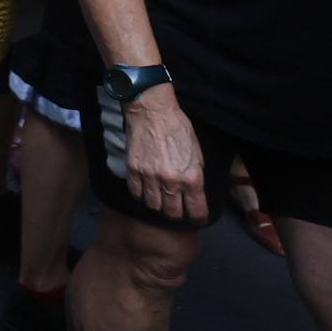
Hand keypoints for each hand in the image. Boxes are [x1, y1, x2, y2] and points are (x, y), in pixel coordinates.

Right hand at [124, 87, 207, 222]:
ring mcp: (150, 177)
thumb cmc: (179, 129)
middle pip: (172, 213)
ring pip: (153, 206)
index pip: (197, 211)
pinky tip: (146, 190)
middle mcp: (171, 181)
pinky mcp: (133, 170)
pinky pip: (136, 193)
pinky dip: (141, 195)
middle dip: (177, 214)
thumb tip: (194, 193)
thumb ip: (196, 176)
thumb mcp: (197, 154)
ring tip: (161, 199)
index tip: (196, 218)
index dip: (198, 218)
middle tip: (177, 209)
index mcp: (192, 178)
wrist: (152, 112)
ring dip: (158, 205)